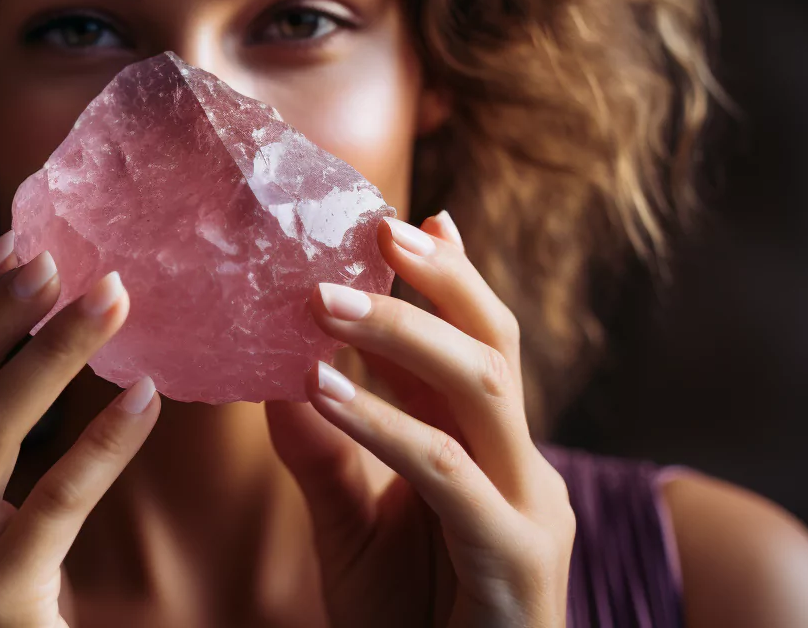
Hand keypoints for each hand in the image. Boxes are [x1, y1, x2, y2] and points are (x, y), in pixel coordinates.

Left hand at [267, 212, 574, 627]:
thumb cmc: (409, 622)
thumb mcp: (353, 527)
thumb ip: (325, 454)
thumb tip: (279, 378)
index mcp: (488, 453)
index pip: (474, 346)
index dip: (450, 280)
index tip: (410, 220)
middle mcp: (521, 468)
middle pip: (494, 347)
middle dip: (442, 281)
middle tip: (380, 232)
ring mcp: (527, 511)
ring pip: (480, 389)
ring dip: (401, 335)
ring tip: (322, 301)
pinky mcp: (513, 559)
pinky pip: (446, 471)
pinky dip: (384, 425)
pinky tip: (323, 392)